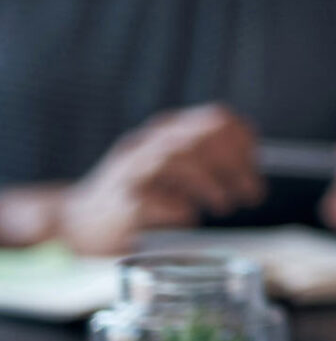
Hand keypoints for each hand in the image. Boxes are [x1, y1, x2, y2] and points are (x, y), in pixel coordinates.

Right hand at [56, 104, 263, 254]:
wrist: (75, 223)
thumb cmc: (135, 197)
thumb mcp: (172, 171)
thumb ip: (206, 162)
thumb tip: (251, 175)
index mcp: (164, 132)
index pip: (216, 118)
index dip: (244, 141)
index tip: (255, 169)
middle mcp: (146, 144)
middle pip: (200, 137)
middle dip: (234, 165)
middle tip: (252, 195)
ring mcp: (128, 171)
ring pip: (175, 159)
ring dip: (210, 184)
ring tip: (226, 206)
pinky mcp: (117, 202)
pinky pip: (152, 198)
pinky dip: (177, 207)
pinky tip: (190, 216)